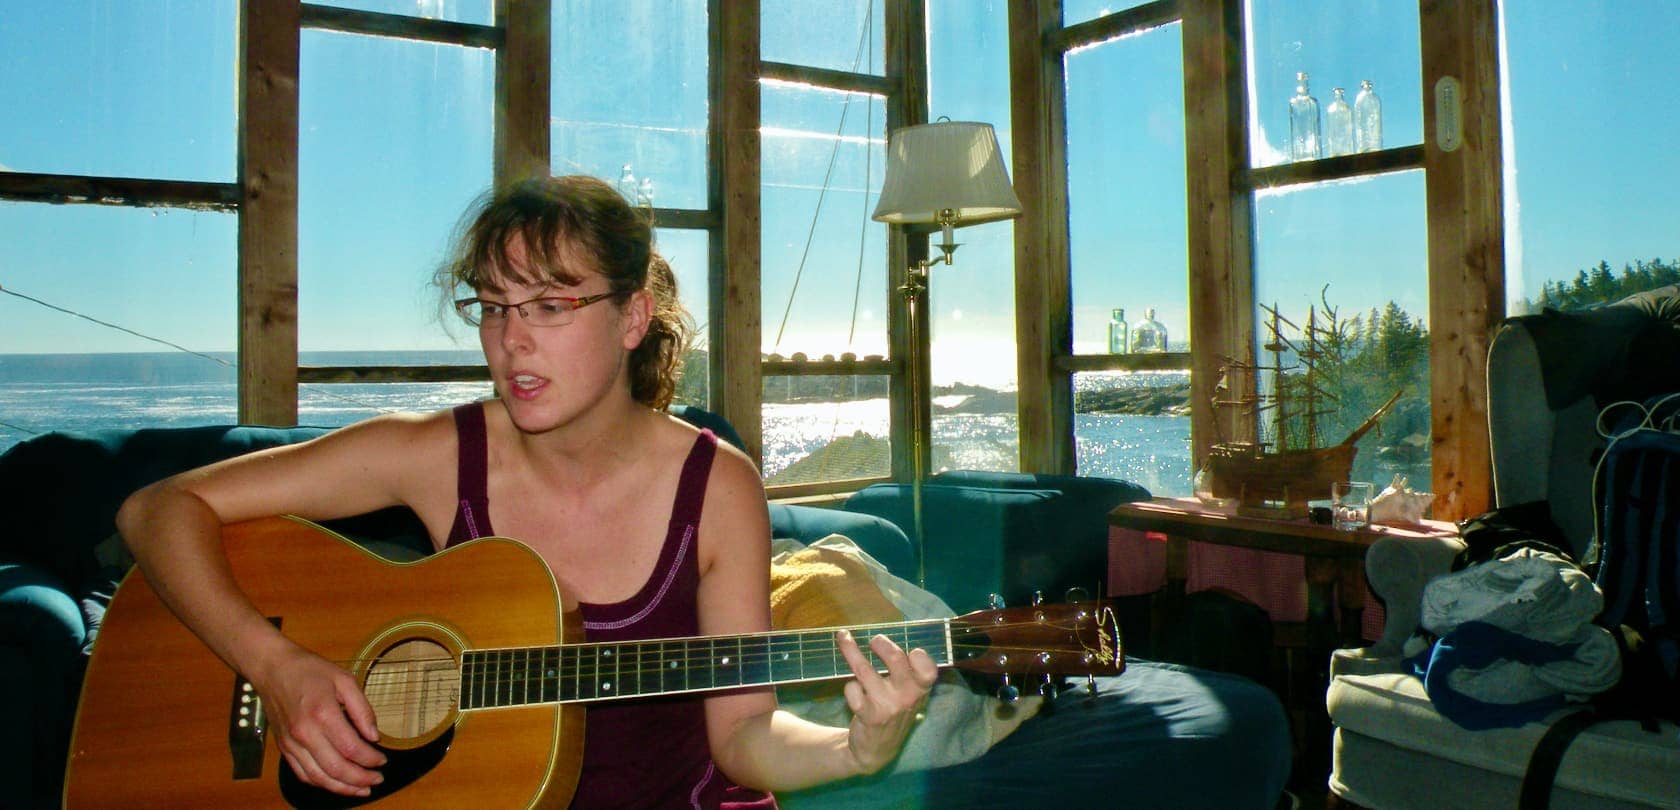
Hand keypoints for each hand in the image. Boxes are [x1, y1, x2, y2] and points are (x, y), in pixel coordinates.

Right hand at [252, 642, 386, 795]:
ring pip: (318, 777)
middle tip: (377, 779)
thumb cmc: (309, 670)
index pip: (351, 748)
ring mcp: (291, 743)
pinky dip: (321, 783)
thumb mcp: (344, 680)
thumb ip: (362, 709)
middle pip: (336, 768)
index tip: (382, 760)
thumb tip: (374, 736)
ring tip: (362, 789)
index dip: (370, 760)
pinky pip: (302, 774)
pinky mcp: (284, 748)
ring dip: (343, 788)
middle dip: (360, 779)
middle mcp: (304, 733)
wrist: (273, 668)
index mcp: (322, 713)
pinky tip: (336, 783)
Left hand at [835, 629, 939, 774]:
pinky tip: (852, 690)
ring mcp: (888, 706)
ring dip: (851, 650)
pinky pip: (853, 689)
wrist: (878, 749)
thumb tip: (887, 638)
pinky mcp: (869, 715)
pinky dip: (850, 687)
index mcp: (921, 689)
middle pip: (896, 659)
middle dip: (881, 643)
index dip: (921, 658)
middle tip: (874, 640)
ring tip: (843, 637)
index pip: (928, 670)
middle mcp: (907, 697)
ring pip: (865, 670)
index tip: (912, 650)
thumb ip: (907, 672)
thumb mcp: (910, 695)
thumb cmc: (894, 711)